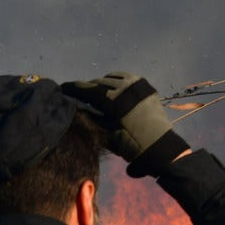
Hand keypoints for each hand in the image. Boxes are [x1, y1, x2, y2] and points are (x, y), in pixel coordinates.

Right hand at [61, 72, 189, 177]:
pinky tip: (113, 88)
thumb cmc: (132, 145)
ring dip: (102, 84)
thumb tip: (78, 109)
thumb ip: (91, 120)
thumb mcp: (107, 136)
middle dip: (88, 88)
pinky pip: (126, 77)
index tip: (63, 88)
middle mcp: (125, 87)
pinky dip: (116, 80)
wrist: (161, 147)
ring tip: (96, 92)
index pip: (89, 90)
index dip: (74, 88)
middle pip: (100, 83)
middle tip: (79, 94)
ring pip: (112, 78)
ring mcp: (137, 84)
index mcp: (114, 99)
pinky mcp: (145, 86)